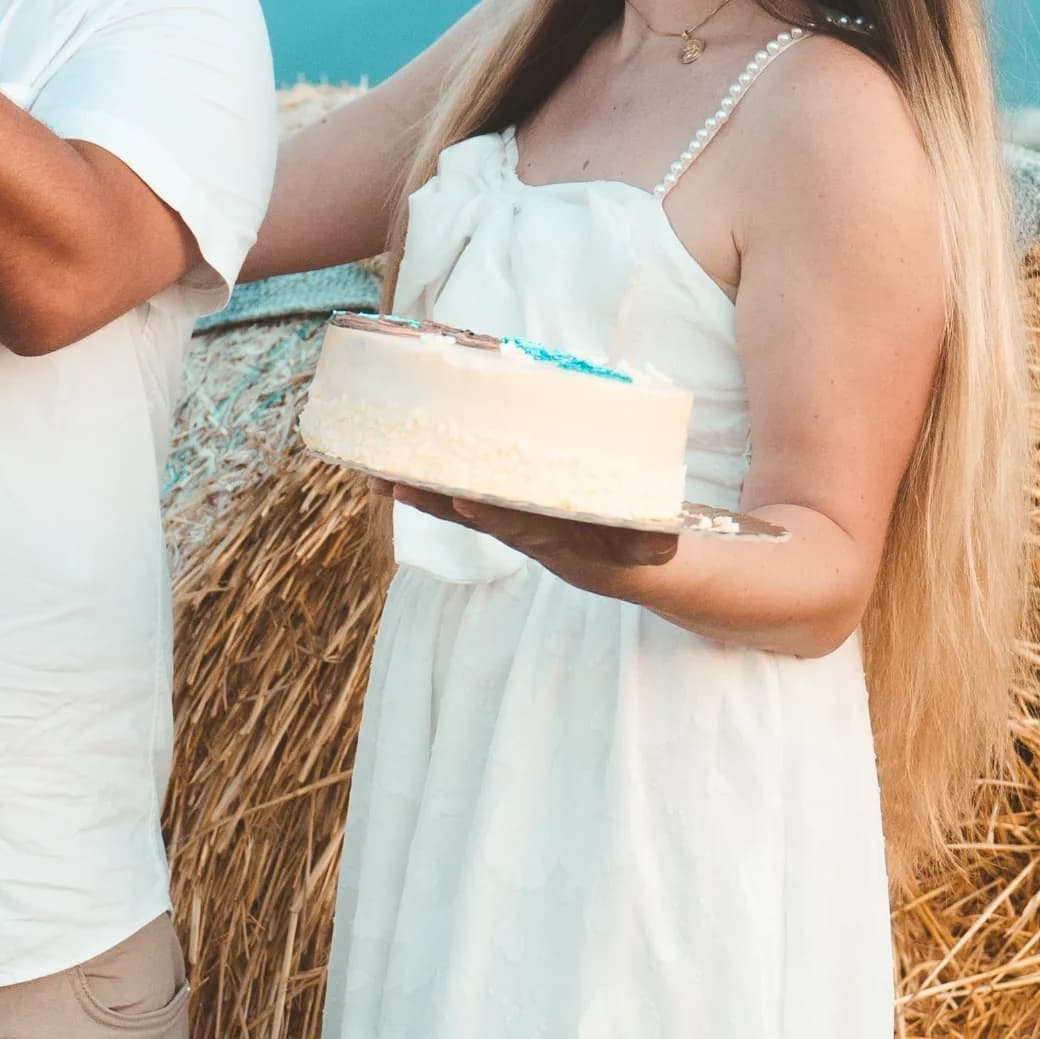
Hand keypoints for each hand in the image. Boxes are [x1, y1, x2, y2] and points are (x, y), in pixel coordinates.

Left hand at [389, 482, 681, 574]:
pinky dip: (424, 486)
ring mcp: (506, 523)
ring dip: (416, 491)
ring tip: (374, 475)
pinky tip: (386, 474)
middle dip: (433, 499)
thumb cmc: (637, 544)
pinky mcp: (497, 512)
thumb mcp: (652, 547)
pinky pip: (456, 497)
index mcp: (557, 536)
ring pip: (455, 505)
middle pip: (472, 514)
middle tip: (394, 483)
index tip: (465, 499)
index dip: (494, 514)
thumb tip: (664, 545)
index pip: (521, 524)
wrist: (619, 565)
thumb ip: (656, 545)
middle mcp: (523, 532)